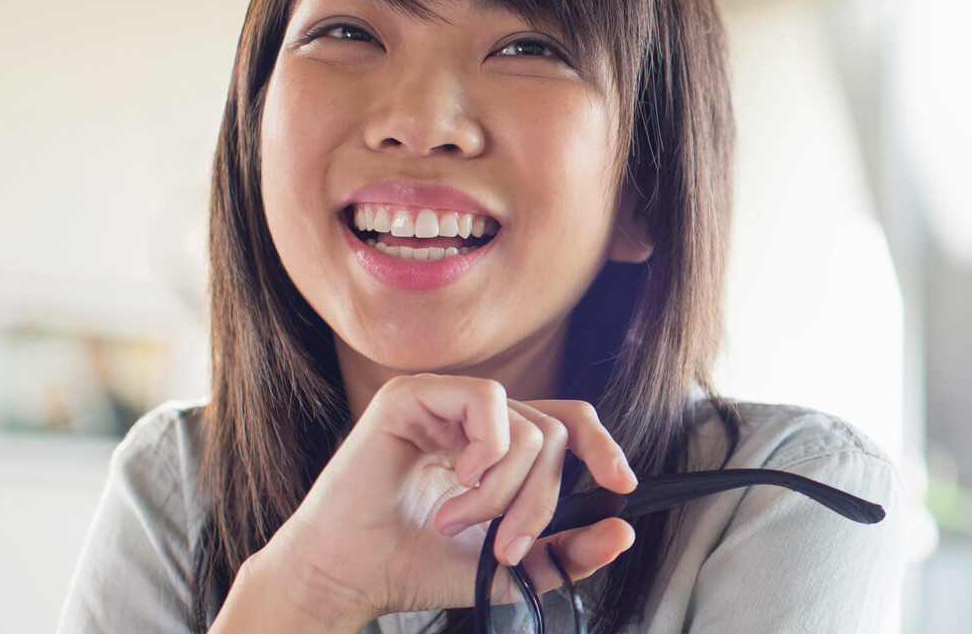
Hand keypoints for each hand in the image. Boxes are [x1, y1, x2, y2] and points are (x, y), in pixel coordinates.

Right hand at [247, 374, 638, 625]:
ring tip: (459, 522)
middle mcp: (473, 419)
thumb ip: (566, 552)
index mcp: (495, 446)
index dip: (603, 447)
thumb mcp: (509, 565)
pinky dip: (487, 449)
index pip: (567, 423)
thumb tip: (622, 533)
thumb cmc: (413, 565)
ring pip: (526, 426)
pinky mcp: (412, 396)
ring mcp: (443, 402)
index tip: (621, 485)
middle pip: (553, 436)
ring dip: (505, 489)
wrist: (349, 576)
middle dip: (541, 501)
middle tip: (504, 545)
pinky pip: (486, 399)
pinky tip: (459, 481)